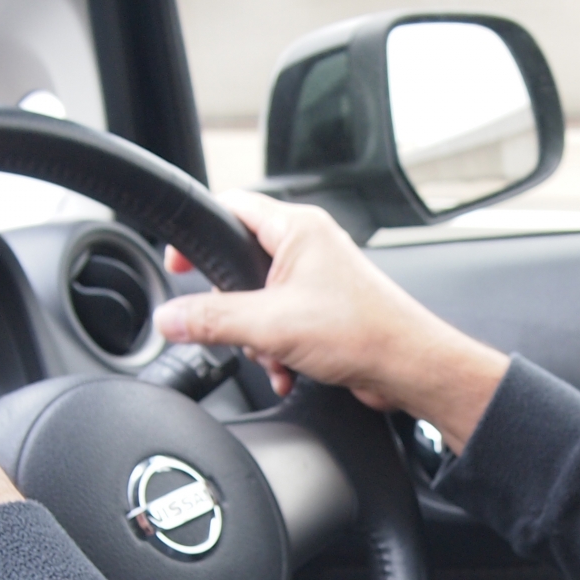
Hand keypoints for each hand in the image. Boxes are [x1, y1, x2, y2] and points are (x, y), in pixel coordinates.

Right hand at [157, 192, 507, 452]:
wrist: (408, 368)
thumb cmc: (363, 332)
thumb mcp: (269, 325)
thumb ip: (211, 320)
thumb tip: (170, 318)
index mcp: (297, 229)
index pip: (230, 208)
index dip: (199, 234)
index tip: (178, 265)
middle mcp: (309, 247)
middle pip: (241, 265)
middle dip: (234, 309)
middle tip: (238, 328)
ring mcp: (318, 279)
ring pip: (259, 303)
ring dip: (257, 338)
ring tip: (274, 355)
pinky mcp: (325, 312)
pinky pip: (282, 326)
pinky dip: (278, 351)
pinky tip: (287, 371)